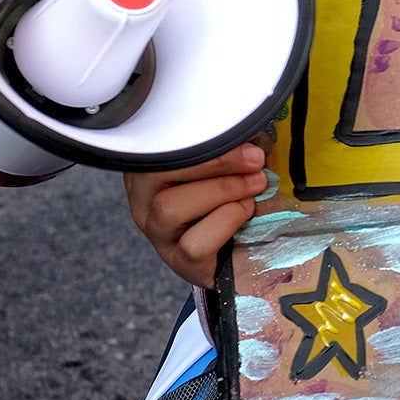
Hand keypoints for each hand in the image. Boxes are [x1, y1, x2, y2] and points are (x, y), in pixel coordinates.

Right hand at [123, 144, 268, 288]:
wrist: (237, 247)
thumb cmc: (228, 195)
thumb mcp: (221, 165)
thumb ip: (225, 149)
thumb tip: (247, 137)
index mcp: (149, 168)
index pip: (160, 148)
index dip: (201, 141)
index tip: (242, 141)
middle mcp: (144, 201)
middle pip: (160, 175)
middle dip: (216, 165)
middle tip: (256, 163)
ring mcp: (158, 234)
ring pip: (170, 209)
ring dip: (222, 192)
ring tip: (254, 187)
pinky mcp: (178, 262)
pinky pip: (193, 245)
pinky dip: (225, 223)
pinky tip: (244, 212)